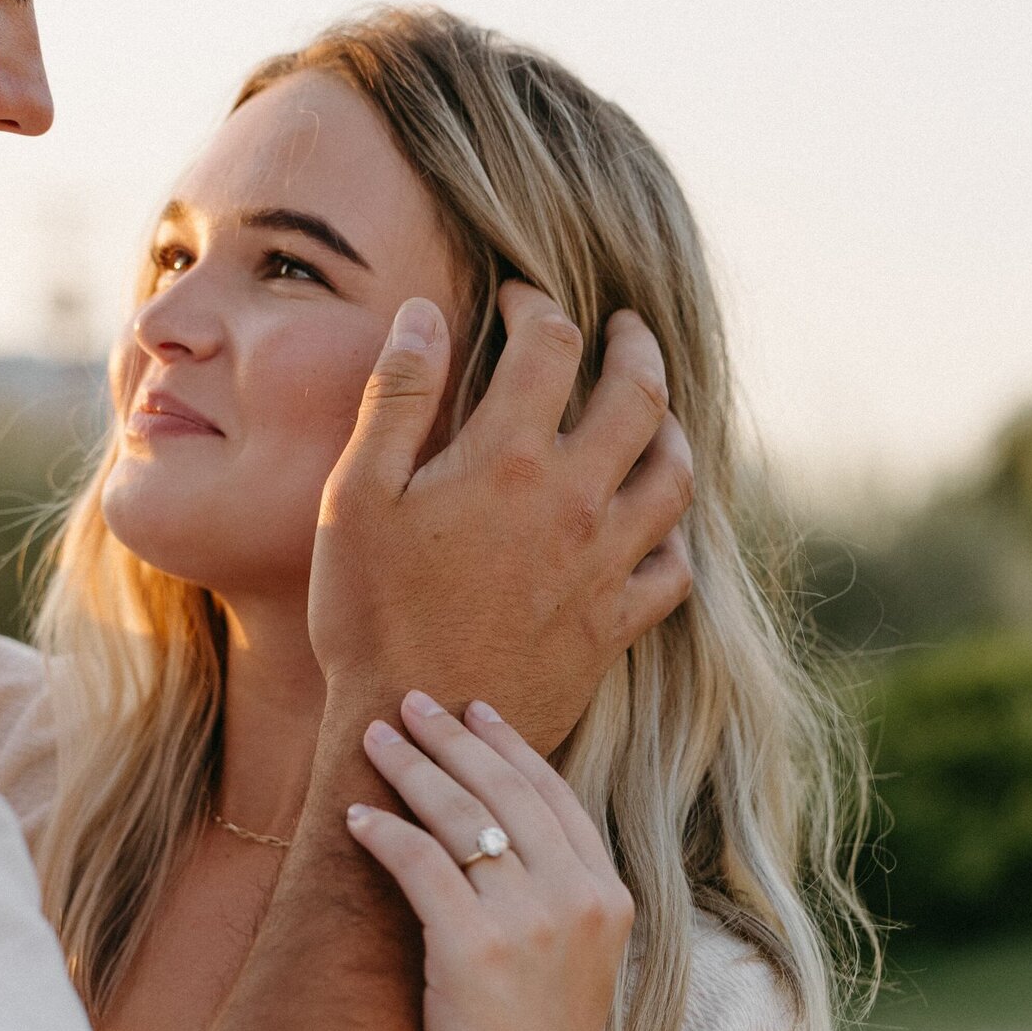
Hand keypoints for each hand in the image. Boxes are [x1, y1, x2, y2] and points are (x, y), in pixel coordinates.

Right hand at [309, 284, 692, 750]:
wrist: (416, 729)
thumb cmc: (368, 615)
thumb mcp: (357, 496)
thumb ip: (397, 396)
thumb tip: (426, 311)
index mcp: (509, 459)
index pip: (550, 344)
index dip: (536, 306)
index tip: (519, 300)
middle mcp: (574, 503)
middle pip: (640, 396)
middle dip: (634, 347)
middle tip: (623, 328)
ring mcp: (604, 566)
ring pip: (675, 477)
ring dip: (672, 431)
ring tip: (655, 415)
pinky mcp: (614, 625)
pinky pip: (674, 569)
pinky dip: (672, 536)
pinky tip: (652, 526)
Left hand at [347, 693, 632, 1030]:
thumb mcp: (572, 965)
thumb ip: (552, 899)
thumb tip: (497, 839)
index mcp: (610, 897)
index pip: (557, 796)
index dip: (511, 748)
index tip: (475, 712)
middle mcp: (579, 898)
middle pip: (508, 791)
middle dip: (453, 739)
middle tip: (411, 702)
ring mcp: (532, 921)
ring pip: (463, 816)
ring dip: (411, 769)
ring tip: (375, 738)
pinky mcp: (476, 948)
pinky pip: (421, 863)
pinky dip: (383, 833)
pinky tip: (354, 816)